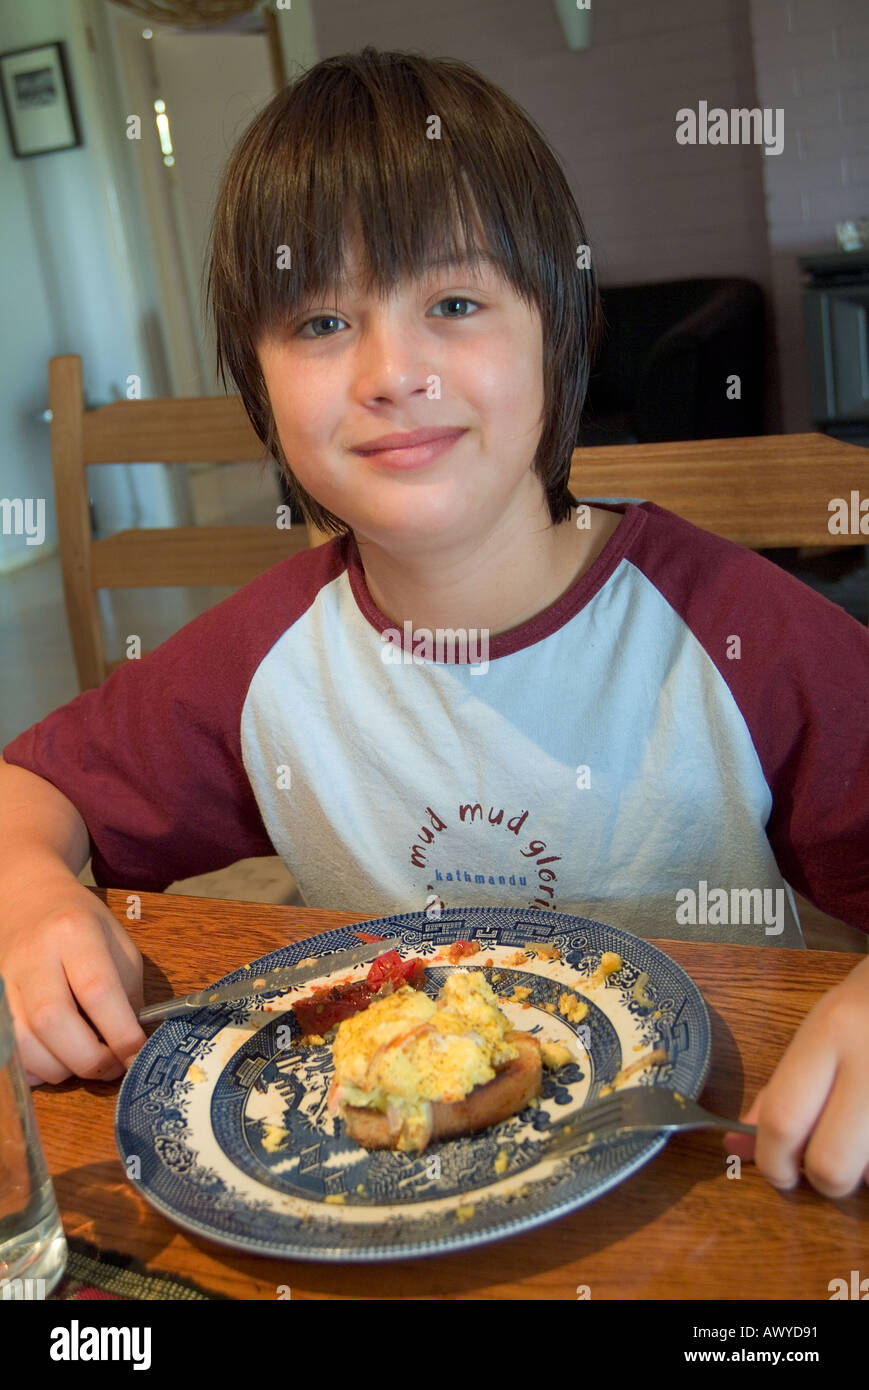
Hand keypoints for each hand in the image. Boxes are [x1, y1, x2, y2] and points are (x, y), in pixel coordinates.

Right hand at [1, 880, 147, 1085]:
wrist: (29, 900)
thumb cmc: (81, 925)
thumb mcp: (118, 944)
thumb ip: (127, 993)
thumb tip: (131, 1048)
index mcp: (74, 931)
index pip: (97, 990)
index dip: (120, 1032)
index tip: (137, 1054)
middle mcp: (33, 954)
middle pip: (53, 1020)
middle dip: (88, 1057)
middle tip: (111, 1066)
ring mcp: (4, 979)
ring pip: (24, 1042)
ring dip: (61, 1068)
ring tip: (85, 1059)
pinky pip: (8, 1050)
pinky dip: (34, 1067)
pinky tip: (55, 1057)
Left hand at [724, 953, 868, 1197]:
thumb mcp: (820, 1028)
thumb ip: (782, 1089)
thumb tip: (740, 1144)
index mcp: (832, 1031)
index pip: (782, 1117)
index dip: (772, 1161)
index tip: (777, 1171)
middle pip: (830, 1163)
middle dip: (822, 1180)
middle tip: (824, 1164)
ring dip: (864, 1173)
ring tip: (862, 1138)